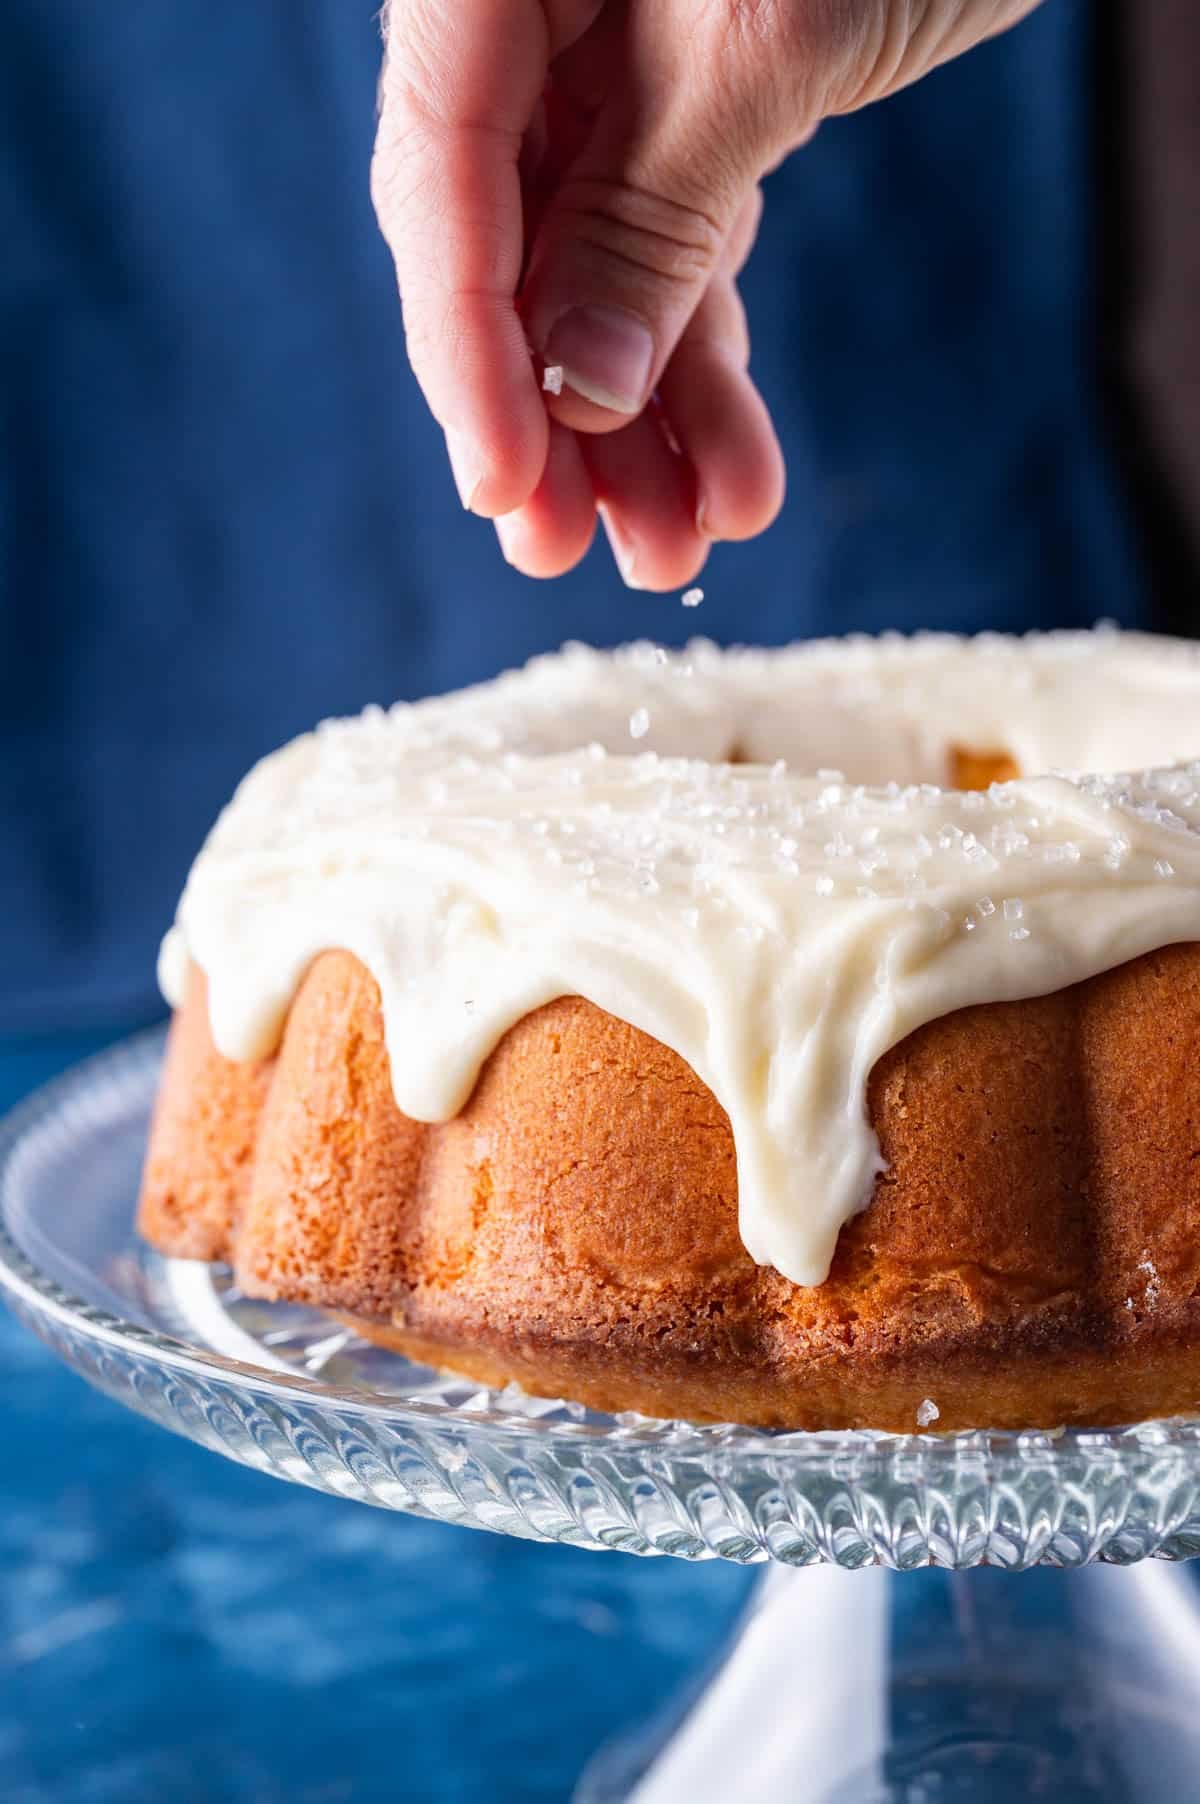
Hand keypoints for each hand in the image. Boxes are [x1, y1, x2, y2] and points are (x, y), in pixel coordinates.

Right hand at [372, 1, 1039, 587]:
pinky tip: (733, 482)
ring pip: (593, 290)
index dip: (469, 344)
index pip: (444, 173)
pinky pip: (678, 271)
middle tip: (555, 551)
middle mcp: (535, 30)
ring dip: (632, 436)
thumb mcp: (768, 43)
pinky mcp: (694, 127)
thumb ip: (650, 212)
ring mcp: (610, 83)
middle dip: (543, 419)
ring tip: (669, 556)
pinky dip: (705, 378)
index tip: (503, 483)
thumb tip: (576, 393)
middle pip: (503, 253)